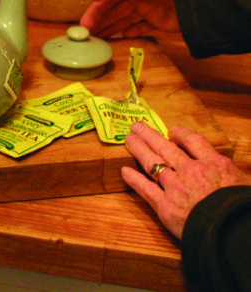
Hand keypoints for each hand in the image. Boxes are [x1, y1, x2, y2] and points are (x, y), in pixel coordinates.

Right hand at [80, 0, 180, 37]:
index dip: (95, 10)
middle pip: (113, 10)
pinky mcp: (158, 21)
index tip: (84, 25)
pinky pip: (139, 28)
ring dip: (111, 29)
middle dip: (100, 22)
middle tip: (88, 36)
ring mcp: (148, 8)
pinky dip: (130, 32)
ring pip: (124, 20)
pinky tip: (120, 38)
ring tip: (99, 40)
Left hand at [122, 122, 249, 238]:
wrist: (234, 235)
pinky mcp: (165, 206)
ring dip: (138, 149)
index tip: (171, 130)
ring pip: (152, 162)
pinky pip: (145, 189)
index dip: (179, 133)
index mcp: (214, 164)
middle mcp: (191, 171)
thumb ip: (230, 174)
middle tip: (137, 126)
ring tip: (128, 139)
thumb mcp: (244, 184)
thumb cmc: (243, 211)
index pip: (193, 141)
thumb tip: (226, 171)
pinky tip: (124, 171)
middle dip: (149, 135)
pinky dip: (134, 179)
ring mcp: (176, 187)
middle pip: (165, 147)